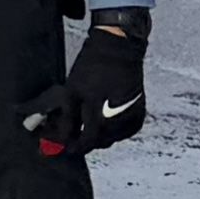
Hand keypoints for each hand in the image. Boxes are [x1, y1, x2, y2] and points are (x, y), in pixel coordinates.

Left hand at [36, 9, 147, 154]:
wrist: (119, 49)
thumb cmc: (92, 67)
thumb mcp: (72, 90)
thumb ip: (67, 118)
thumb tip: (59, 139)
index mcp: (101, 109)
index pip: (88, 139)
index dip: (74, 147)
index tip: (63, 149)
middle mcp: (121, 117)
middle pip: (100, 141)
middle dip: (83, 141)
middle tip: (70, 136)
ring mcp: (133, 117)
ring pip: (111, 138)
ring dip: (96, 136)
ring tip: (82, 126)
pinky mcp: (139, 115)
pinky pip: (122, 132)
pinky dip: (109, 131)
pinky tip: (99, 121)